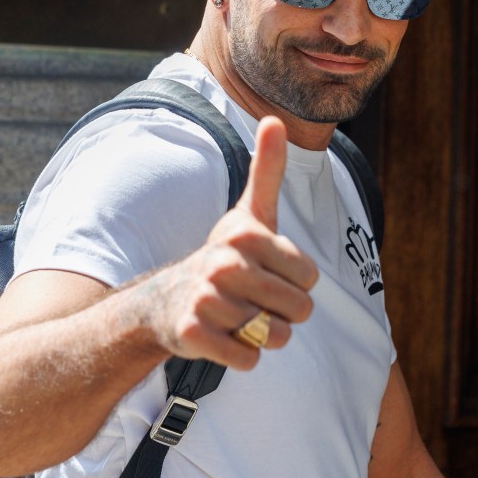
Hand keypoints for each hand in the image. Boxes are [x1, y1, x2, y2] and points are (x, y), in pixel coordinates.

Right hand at [150, 116, 318, 368]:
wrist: (167, 301)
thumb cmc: (223, 257)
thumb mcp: (249, 214)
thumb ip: (267, 170)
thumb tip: (274, 117)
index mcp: (245, 235)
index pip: (309, 278)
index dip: (296, 284)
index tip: (268, 274)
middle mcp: (223, 264)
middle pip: (297, 310)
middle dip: (284, 314)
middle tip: (255, 302)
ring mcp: (205, 300)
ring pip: (273, 337)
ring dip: (262, 336)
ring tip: (239, 319)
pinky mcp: (192, 334)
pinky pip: (246, 359)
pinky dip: (243, 357)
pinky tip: (224, 338)